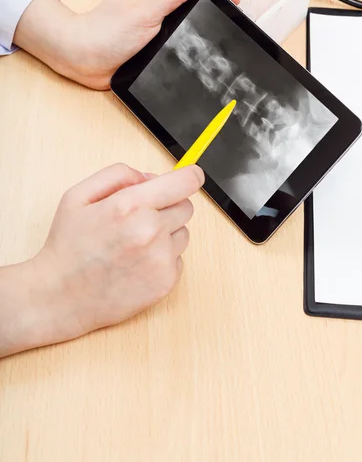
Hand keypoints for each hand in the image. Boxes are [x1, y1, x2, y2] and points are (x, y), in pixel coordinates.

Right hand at [0, 163, 204, 356]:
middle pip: (186, 206)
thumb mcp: (79, 195)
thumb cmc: (67, 246)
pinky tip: (136, 264)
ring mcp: (161, 259)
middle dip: (168, 206)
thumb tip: (151, 177)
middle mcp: (150, 231)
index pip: (183, 182)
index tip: (191, 175)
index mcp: (130, 205)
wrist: (59, 296)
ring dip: (166, 233)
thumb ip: (118, 175)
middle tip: (140, 217)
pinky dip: (163, 258)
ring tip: (133, 244)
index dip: (190, 176)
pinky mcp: (166, 282)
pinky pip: (179, 258)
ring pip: (183, 233)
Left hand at [14, 0, 238, 89]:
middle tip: (234, 10)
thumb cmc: (105, 33)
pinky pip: (184, 29)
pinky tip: (205, 40)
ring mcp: (160, 16)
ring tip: (225, 23)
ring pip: (194, 8)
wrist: (84, 59)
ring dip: (210, 12)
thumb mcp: (142, 11)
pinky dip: (197, 31)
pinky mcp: (159, 35)